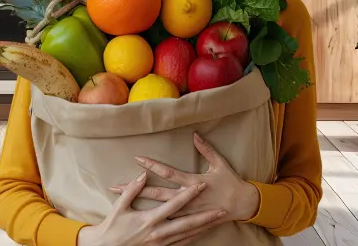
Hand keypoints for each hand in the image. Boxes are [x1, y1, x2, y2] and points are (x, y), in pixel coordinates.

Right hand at [76, 171, 224, 245]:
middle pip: (187, 223)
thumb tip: (142, 175)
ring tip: (217, 220)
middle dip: (205, 216)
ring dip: (203, 227)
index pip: (174, 205)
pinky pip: (182, 243)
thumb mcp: (119, 208)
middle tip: (221, 209)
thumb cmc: (112, 227)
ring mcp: (161, 243)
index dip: (188, 194)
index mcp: (149, 220)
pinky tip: (202, 232)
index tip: (201, 185)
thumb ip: (131, 191)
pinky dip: (194, 237)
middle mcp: (158, 233)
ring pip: (188, 235)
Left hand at [109, 132, 260, 222]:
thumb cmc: (231, 183)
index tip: (137, 158)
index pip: (168, 173)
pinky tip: (140, 219)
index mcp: (193, 183)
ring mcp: (186, 212)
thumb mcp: (220, 164)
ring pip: (157, 209)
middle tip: (114, 186)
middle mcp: (186, 198)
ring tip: (121, 202)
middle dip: (135, 189)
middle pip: (155, 194)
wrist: (242, 206)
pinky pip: (168, 222)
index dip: (152, 165)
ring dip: (139, 205)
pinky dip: (153, 220)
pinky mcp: (188, 221)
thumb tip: (195, 135)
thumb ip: (207, 149)